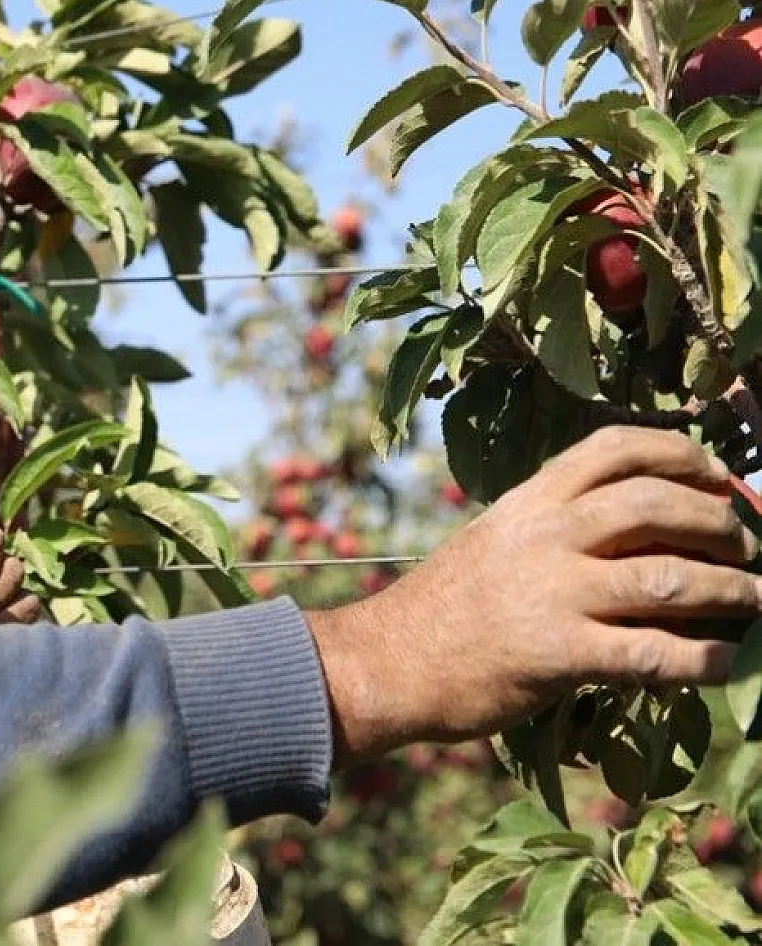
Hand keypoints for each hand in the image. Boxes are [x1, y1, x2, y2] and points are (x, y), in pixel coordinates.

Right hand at [307, 426, 761, 766]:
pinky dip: (705, 659)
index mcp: (528, 500)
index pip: (617, 447)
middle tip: (744, 547)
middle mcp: (544, 535)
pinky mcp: (560, 655)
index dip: (683, 455)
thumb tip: (645, 529)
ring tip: (754, 601)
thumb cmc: (444, 608)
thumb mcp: (493, 541)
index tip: (718, 477)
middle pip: (658, 505)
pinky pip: (656, 653)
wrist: (385, 663)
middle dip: (720, 524)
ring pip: (672, 578)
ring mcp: (553, 594)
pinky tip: (721, 662)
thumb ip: (555, 526)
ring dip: (733, 590)